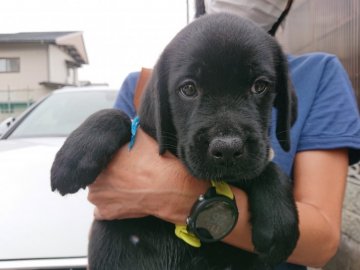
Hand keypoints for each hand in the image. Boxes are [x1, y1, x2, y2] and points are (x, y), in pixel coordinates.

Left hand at [87, 128, 208, 222]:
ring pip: (100, 191)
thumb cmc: (155, 161)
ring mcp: (98, 198)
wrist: (170, 187)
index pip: (99, 156)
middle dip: (110, 173)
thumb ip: (130, 131)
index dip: (112, 156)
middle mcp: (93, 179)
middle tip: (127, 171)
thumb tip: (130, 126)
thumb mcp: (141, 135)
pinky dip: (111, 205)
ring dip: (109, 189)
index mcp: (98, 158)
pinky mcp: (106, 214)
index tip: (122, 158)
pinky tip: (124, 199)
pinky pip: (102, 209)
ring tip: (128, 185)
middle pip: (99, 173)